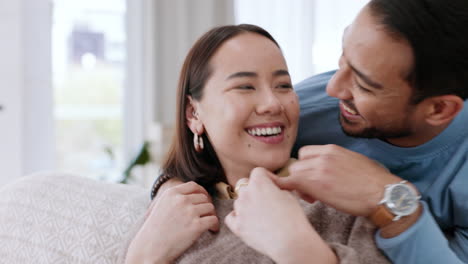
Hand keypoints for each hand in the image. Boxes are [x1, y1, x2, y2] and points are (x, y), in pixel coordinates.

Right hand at [125, 182, 218, 263]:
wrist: (150, 249)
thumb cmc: (154, 230)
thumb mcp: (161, 206)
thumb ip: (175, 198)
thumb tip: (195, 194)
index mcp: (171, 193)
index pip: (194, 186)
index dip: (202, 192)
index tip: (204, 200)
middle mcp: (181, 200)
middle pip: (204, 197)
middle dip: (206, 206)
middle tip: (206, 215)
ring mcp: (189, 212)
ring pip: (210, 208)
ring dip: (211, 215)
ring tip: (208, 224)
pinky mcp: (196, 225)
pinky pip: (213, 220)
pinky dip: (215, 225)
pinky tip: (212, 230)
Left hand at [225, 168, 336, 263]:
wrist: (290, 242)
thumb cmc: (293, 218)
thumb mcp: (289, 195)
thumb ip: (276, 187)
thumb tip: (271, 188)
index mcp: (259, 183)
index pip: (258, 172)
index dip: (268, 178)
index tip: (275, 186)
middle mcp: (246, 193)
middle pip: (243, 183)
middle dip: (252, 188)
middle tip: (265, 199)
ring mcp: (240, 210)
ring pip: (238, 201)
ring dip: (247, 204)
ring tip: (261, 215)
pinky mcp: (237, 226)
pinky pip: (231, 217)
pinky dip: (237, 217)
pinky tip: (248, 221)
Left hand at [274, 144, 400, 216]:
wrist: (384, 193)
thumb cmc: (375, 182)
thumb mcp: (354, 162)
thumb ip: (337, 162)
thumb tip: (331, 171)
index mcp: (333, 149)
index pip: (306, 153)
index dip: (307, 166)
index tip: (314, 178)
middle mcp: (323, 156)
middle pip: (298, 163)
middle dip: (302, 176)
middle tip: (313, 192)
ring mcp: (318, 169)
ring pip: (294, 173)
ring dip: (299, 185)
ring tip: (313, 198)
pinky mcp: (315, 184)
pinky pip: (289, 182)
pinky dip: (285, 187)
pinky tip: (292, 195)